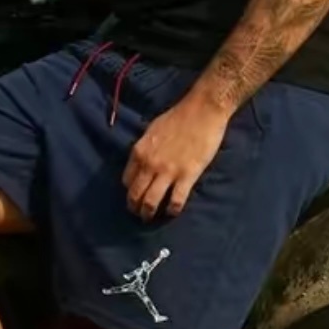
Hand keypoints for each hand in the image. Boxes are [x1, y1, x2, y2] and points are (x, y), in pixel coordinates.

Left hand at [123, 94, 228, 219]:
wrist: (202, 111)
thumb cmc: (178, 117)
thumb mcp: (152, 130)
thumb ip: (145, 148)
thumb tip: (141, 161)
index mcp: (139, 151)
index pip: (127, 180)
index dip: (130, 190)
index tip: (135, 195)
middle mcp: (149, 164)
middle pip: (135, 194)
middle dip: (134, 208)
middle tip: (139, 214)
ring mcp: (168, 172)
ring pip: (151, 202)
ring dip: (148, 213)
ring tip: (150, 218)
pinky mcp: (187, 176)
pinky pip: (175, 201)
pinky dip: (172, 210)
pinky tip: (172, 212)